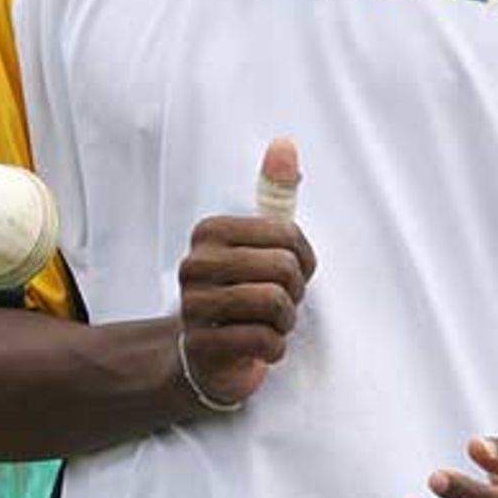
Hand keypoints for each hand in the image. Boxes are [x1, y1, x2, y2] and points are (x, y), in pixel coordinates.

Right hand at [177, 210, 315, 406]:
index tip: (288, 275)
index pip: (288, 234)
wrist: (209, 354)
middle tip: (280, 304)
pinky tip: (262, 346)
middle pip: (284, 267)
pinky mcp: (200, 344)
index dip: (304, 261)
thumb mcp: (262, 241)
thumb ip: (276, 193)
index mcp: (210, 231)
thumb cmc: (243, 290)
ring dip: (285, 321)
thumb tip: (284, 143)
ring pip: (274, 302)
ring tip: (271, 324)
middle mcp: (195, 263)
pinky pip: (262, 339)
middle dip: (295, 293)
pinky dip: (275, 347)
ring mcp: (193, 304)